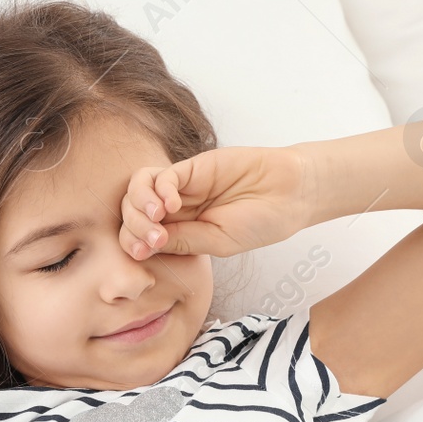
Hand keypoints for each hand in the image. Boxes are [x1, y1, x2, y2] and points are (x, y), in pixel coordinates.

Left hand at [117, 145, 312, 259]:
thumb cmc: (259, 223)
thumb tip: (146, 244)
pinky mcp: (193, 167)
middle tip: (154, 239)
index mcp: (178, 232)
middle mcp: (174, 209)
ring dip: (139, 206)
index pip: (138, 236)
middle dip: (134, 227)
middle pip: (132, 212)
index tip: (142, 253)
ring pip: (139, 189)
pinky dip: (159, 189)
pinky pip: (163, 175)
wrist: (290, 195)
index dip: (132, 243)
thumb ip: (183, 242)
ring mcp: (181, 187)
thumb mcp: (218, 243)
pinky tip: (174, 205)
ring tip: (157, 219)